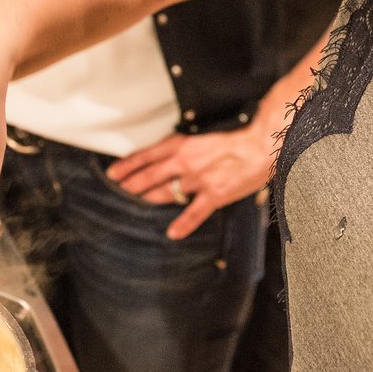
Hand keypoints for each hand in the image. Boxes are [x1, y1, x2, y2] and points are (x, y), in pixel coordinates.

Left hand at [108, 122, 274, 239]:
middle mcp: (185, 161)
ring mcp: (199, 179)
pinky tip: (172, 233)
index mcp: (182, 145)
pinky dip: (183, 224)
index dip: (127, 165)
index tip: (112, 173)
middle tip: (118, 192)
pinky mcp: (214, 194)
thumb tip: (160, 156)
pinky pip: (194, 212)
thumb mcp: (200, 138)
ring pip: (166, 193)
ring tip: (136, 207)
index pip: (146, 155)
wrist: (260, 147)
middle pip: (150, 175)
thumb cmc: (232, 142)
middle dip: (131, 185)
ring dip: (149, 200)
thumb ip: (180, 147)